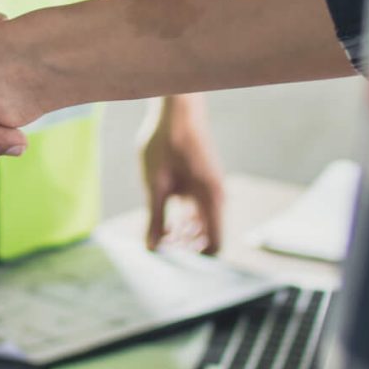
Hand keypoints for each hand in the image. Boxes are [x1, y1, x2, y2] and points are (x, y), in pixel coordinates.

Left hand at [140, 96, 224, 253]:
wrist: (177, 110)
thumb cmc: (166, 142)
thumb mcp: (155, 183)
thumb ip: (155, 218)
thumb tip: (151, 248)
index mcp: (210, 199)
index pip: (215, 244)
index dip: (195, 257)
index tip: (171, 255)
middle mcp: (216, 197)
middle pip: (209, 237)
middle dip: (187, 247)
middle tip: (160, 245)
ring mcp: (212, 191)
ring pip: (204, 225)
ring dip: (184, 234)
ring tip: (159, 233)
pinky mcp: (204, 184)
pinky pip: (200, 212)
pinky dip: (185, 220)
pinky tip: (165, 219)